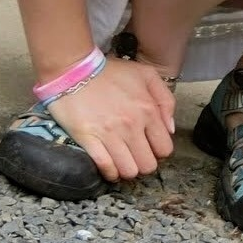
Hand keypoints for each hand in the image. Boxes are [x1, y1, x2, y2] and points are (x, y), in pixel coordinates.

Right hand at [48, 58, 175, 181]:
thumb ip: (165, 100)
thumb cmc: (110, 72)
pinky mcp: (88, 139)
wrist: (73, 70)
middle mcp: (132, 126)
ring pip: (129, 171)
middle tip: (136, 156)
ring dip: (128, 170)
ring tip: (124, 162)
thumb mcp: (147, 75)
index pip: (164, 148)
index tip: (150, 147)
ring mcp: (109, 134)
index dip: (159, 152)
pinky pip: (105, 167)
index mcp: (148, 110)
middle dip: (144, 163)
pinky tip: (110, 169)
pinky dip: (110, 173)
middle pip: (148, 165)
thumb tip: (169, 129)